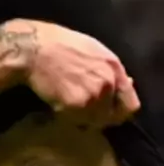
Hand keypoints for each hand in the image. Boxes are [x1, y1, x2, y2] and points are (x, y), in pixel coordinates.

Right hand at [10, 19, 140, 127]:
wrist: (34, 49)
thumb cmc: (59, 45)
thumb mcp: (93, 50)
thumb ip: (111, 69)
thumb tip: (128, 83)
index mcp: (114, 68)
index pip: (130, 104)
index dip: (118, 111)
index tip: (108, 112)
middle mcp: (108, 83)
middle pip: (111, 116)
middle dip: (97, 115)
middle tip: (80, 107)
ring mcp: (93, 95)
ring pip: (92, 121)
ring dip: (81, 117)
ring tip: (66, 102)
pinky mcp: (76, 105)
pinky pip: (75, 120)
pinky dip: (66, 116)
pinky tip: (57, 100)